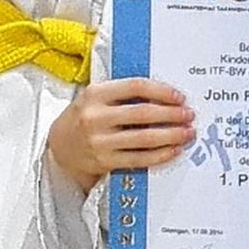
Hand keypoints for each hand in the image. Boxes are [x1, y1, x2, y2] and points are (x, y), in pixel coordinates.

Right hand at [47, 78, 194, 193]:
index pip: (135, 87)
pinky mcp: (104, 161)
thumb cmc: (85, 117)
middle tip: (189, 115)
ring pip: (144, 139)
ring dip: (171, 136)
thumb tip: (164, 94)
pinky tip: (173, 150)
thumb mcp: (96, 98)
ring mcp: (99, 141)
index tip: (179, 97)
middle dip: (171, 115)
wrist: (59, 146)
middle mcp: (95, 117)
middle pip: (143, 114)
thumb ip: (123, 94)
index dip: (161, 91)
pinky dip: (160, 155)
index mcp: (95, 94)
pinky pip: (139, 159)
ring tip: (187, 133)